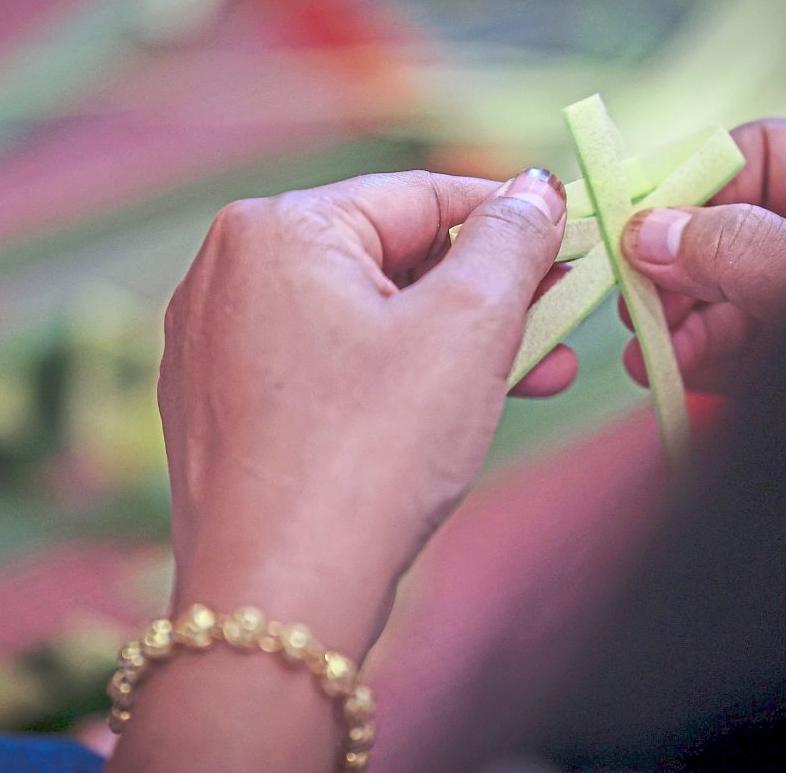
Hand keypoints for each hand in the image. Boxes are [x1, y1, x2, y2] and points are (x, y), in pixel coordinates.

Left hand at [157, 168, 568, 652]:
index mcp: (276, 227)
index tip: (570, 239)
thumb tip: (535, 189)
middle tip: (558, 325)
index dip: (509, 218)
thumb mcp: (468, 325)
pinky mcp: (222, 406)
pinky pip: (326, 366)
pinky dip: (392, 380)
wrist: (279, 596)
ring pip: (364, 318)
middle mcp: (228, 272)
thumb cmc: (371, 453)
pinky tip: (450, 413)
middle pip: (391, 258)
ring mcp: (215, 343)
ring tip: (530, 375)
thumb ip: (510, 239)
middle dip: (486, 297)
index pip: (421, 196)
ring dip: (451, 345)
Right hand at [619, 119, 785, 391]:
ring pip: (731, 288)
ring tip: (648, 353)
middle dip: (679, 265)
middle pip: (735, 224)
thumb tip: (648, 230)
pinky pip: (743, 341)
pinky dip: (701, 355)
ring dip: (681, 318)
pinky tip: (671, 373)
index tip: (633, 231)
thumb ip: (738, 251)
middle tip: (637, 303)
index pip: (762, 156)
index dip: (691, 187)